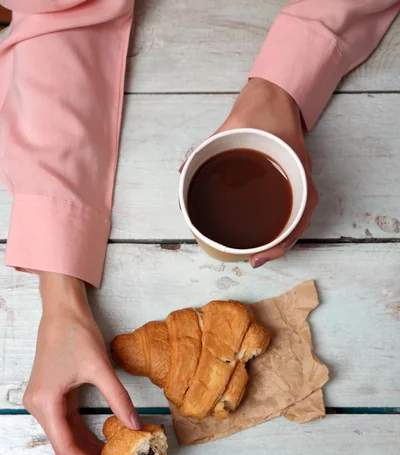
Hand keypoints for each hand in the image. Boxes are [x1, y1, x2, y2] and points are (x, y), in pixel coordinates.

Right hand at [23, 273, 142, 454]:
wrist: (62, 310)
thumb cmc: (76, 333)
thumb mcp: (100, 368)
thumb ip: (118, 399)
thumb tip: (137, 425)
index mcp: (45, 403)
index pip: (66, 448)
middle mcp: (39, 406)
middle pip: (65, 445)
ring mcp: (44, 402)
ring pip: (67, 435)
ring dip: (89, 448)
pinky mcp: (52, 395)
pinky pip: (68, 422)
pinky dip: (85, 433)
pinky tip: (104, 440)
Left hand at [215, 78, 317, 266]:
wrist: (276, 94)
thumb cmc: (261, 109)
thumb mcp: (231, 127)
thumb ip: (205, 150)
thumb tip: (182, 173)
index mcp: (295, 170)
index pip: (299, 217)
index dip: (281, 243)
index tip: (260, 257)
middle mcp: (300, 180)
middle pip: (296, 225)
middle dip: (277, 247)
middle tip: (254, 260)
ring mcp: (297, 181)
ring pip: (293, 220)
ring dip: (277, 239)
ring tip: (256, 253)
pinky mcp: (290, 179)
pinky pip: (288, 209)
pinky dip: (276, 225)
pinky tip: (258, 232)